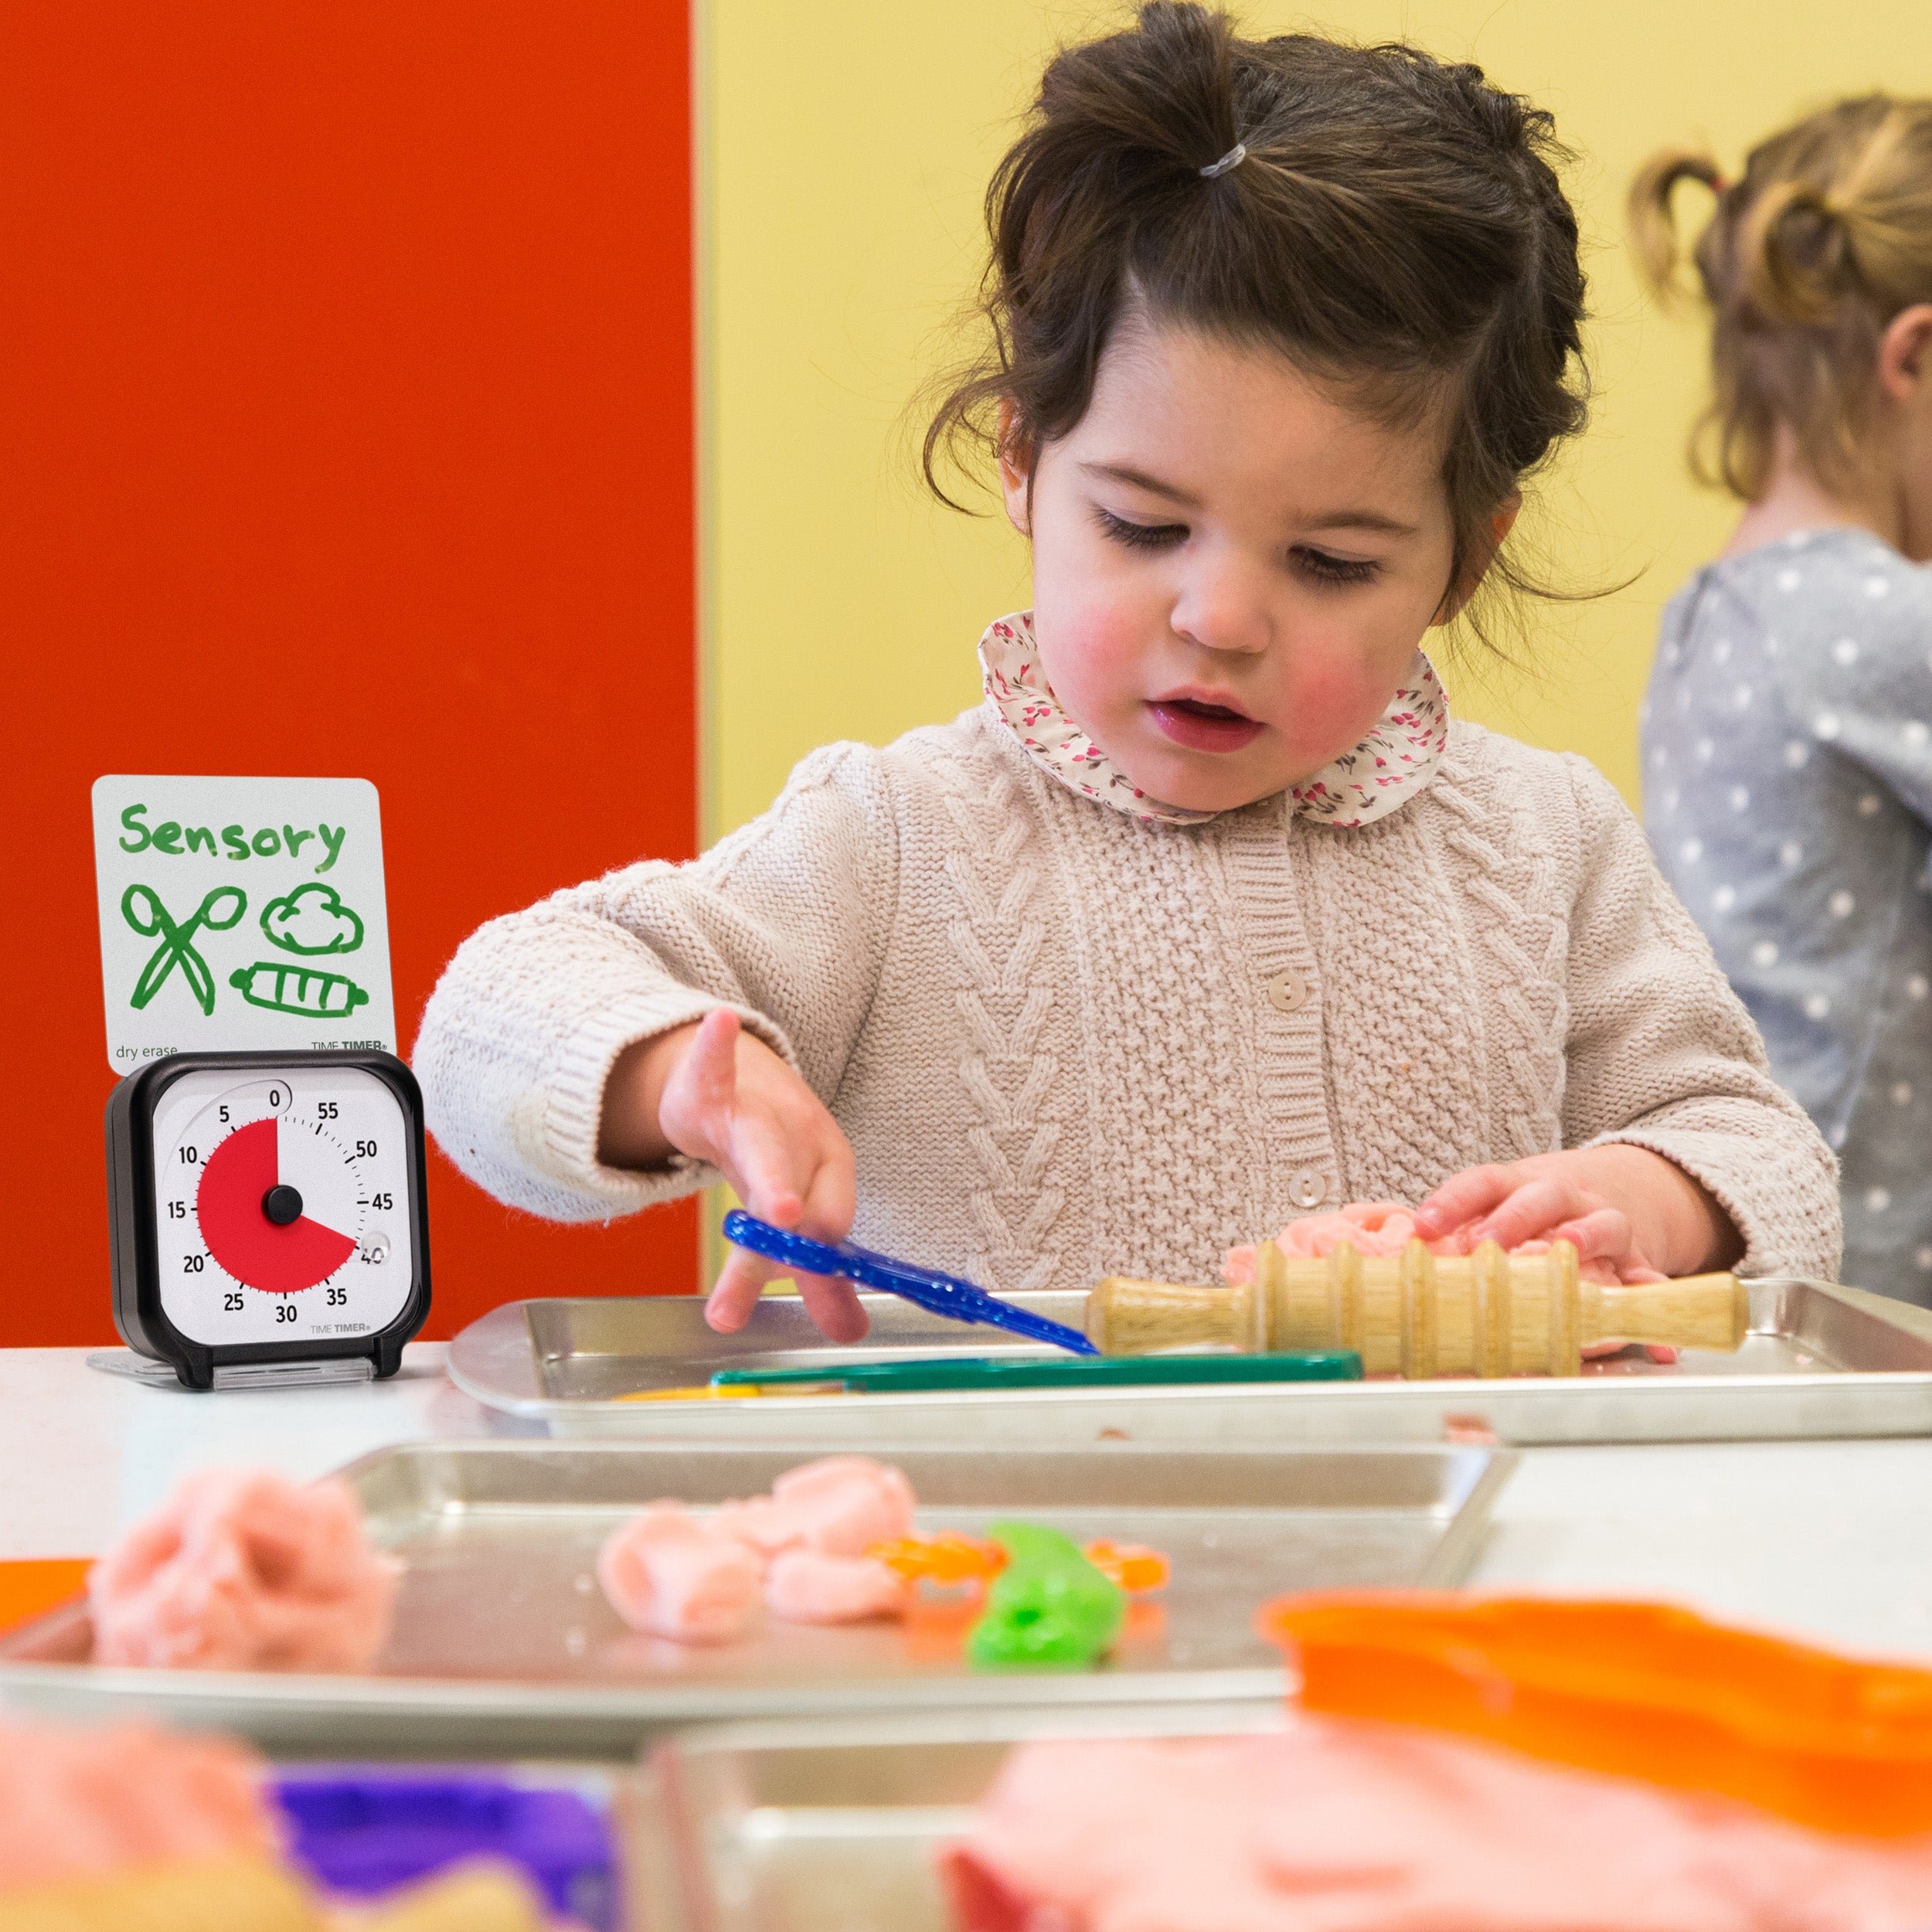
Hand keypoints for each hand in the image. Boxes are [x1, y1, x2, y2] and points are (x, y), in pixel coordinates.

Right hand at [601, 1010, 864, 1340]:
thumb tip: (849, 1337)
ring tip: (774, 1209)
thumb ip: (820, 1275)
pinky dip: (713, 1047)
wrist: (743, 1085)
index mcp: (828, 1170)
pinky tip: (717, 1025)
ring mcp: (755, 1111)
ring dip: (766, 1174)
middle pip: (798, 1184)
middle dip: (797, 1216)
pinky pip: (711, 1065)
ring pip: (757, 1148)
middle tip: (793, 1238)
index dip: (824, 1260)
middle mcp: (800, 1139)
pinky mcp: (709, 1088)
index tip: (829, 1312)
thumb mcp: (800, 1213)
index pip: (830, 1219)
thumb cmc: (779, 1158)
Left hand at [1410, 1145, 1740, 1283]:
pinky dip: (1649, 1307)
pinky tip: (1654, 1341)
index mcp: (1520, 1184)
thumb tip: (1404, 1263)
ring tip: (1570, 1250)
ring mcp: (1604, 1223)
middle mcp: (1565, 1198)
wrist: (1608, 1189)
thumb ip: (1459, 1232)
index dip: (1451, 1201)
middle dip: (1512, 1218)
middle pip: (1540, 1197)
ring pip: (1602, 1224)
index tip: (1422, 1226)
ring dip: (1585, 1236)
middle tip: (1486, 1242)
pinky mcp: (1635, 1257)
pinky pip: (1646, 1281)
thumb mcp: (1498, 1206)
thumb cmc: (1533, 1209)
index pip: (1482, 1181)